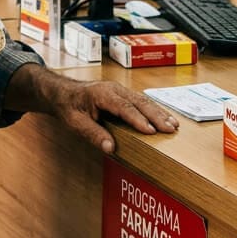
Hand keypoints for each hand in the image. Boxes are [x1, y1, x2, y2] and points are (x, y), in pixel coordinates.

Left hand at [49, 79, 178, 152]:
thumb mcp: (75, 122)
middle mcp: (114, 89)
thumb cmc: (69, 106)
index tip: (151, 131)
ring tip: (173, 125)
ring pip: (144, 100)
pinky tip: (164, 118)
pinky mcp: (123, 94)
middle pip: (139, 102)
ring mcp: (120, 90)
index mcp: (102, 94)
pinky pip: (141, 101)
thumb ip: (92, 134)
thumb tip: (110, 148)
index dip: (138, 119)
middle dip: (156, 116)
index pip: (124, 107)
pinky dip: (154, 110)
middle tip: (171, 129)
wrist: (63, 92)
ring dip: (159, 113)